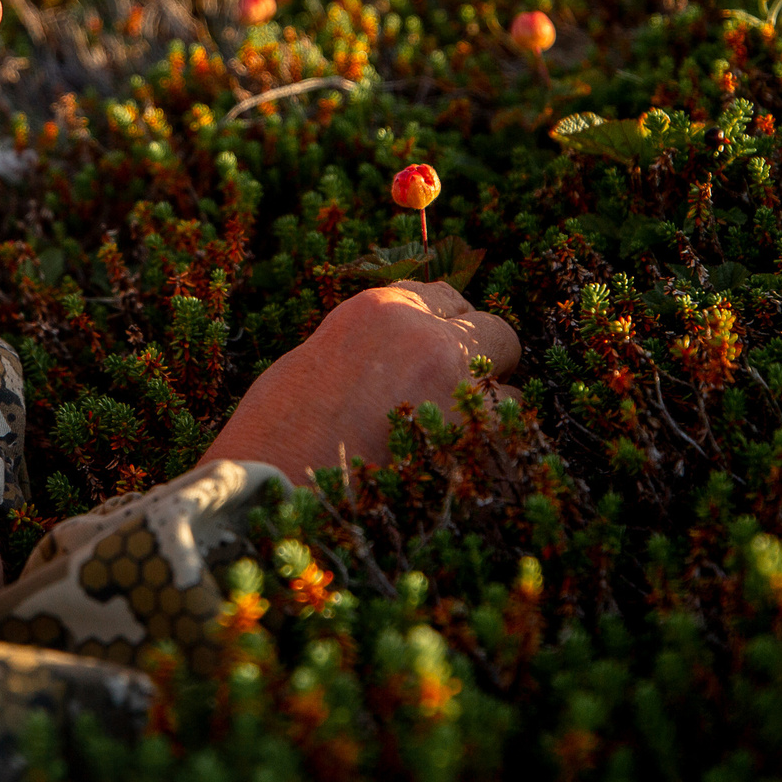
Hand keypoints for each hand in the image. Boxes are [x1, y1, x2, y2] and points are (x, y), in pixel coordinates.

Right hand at [202, 282, 521, 481]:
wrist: (273, 485)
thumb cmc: (278, 430)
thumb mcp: (319, 358)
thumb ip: (376, 344)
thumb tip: (407, 354)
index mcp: (381, 308)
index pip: (445, 296)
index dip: (445, 328)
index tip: (439, 351)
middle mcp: (426, 335)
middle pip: (492, 329)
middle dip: (480, 359)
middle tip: (453, 393)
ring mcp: (454, 382)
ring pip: (508, 384)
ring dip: (487, 408)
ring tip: (446, 440)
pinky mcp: (471, 434)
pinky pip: (506, 433)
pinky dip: (488, 448)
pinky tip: (452, 465)